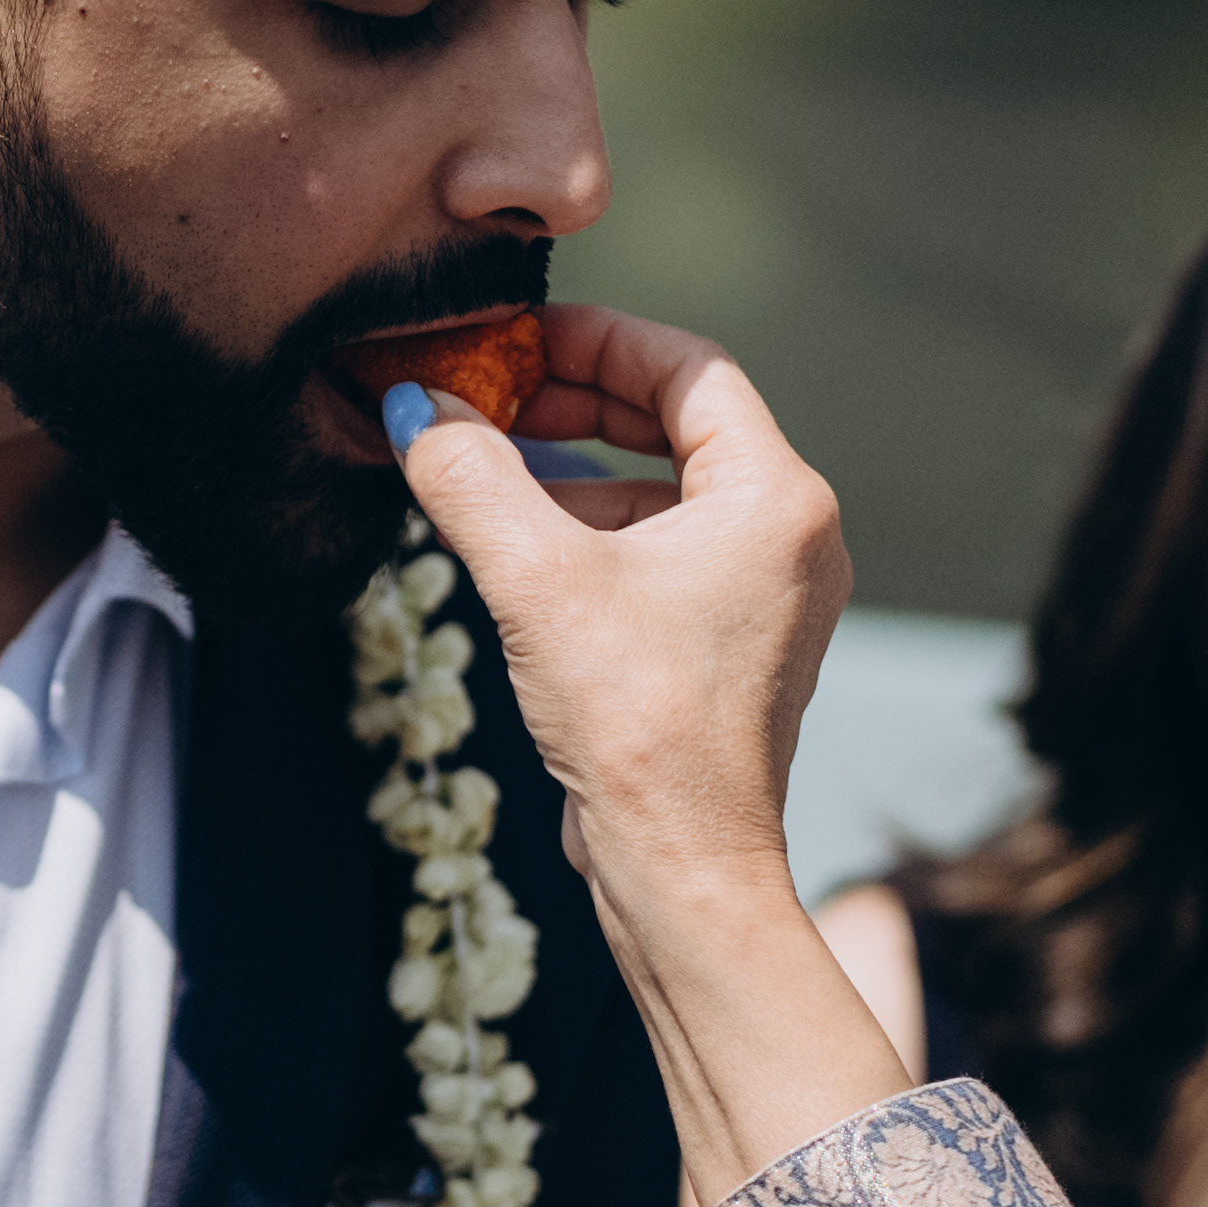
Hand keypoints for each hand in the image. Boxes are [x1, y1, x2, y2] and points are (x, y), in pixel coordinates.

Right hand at [382, 302, 849, 900]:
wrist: (682, 866)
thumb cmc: (641, 727)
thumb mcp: (538, 581)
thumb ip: (472, 480)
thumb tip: (419, 410)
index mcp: (776, 499)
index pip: (689, 370)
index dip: (597, 340)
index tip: (518, 339)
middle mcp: (788, 538)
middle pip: (678, 425)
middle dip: (577, 402)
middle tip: (493, 394)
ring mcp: (764, 596)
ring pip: (663, 494)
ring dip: (573, 473)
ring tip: (484, 470)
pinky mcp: (728, 646)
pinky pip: (660, 555)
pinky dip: (591, 535)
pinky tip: (516, 548)